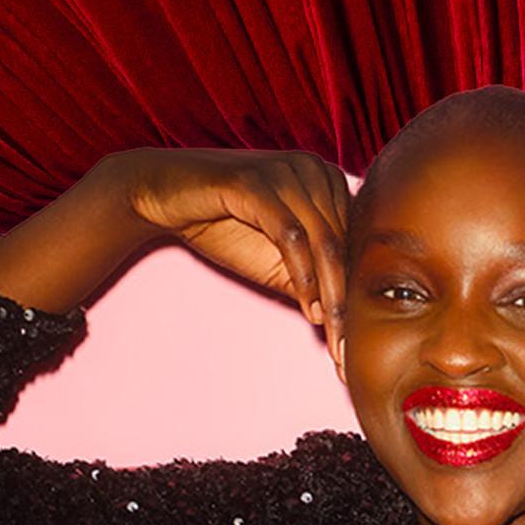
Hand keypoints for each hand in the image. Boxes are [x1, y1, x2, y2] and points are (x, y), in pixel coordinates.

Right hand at [103, 147, 350, 337]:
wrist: (166, 196)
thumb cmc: (225, 225)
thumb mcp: (277, 261)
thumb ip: (312, 281)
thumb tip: (345, 322)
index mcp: (328, 183)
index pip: (353, 245)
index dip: (358, 297)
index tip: (359, 346)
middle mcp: (314, 170)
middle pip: (343, 246)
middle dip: (348, 306)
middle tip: (350, 354)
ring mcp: (286, 171)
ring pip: (323, 242)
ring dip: (331, 297)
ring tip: (335, 338)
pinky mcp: (257, 181)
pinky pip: (291, 233)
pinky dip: (303, 274)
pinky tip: (309, 308)